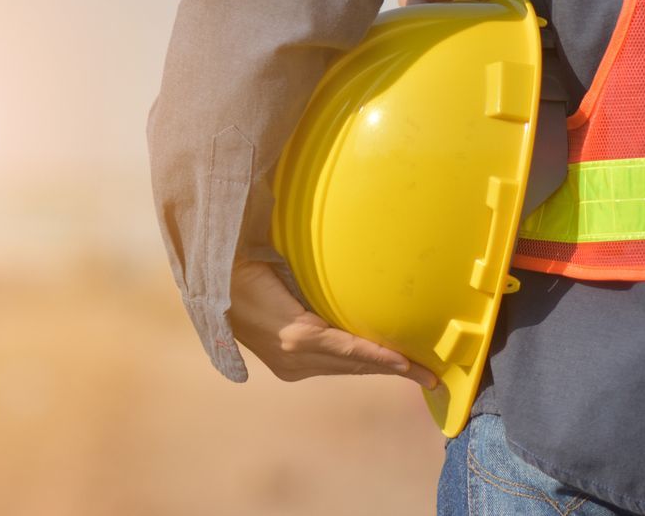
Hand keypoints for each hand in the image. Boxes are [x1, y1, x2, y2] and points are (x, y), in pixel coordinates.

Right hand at [229, 260, 436, 387]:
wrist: (214, 287)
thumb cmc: (252, 267)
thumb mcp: (287, 272)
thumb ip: (321, 284)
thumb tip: (363, 280)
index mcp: (295, 335)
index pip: (350, 350)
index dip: (383, 358)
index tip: (412, 366)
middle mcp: (294, 358)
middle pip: (353, 366)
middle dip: (392, 370)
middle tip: (430, 377)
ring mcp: (290, 366)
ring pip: (344, 369)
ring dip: (377, 368)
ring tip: (413, 371)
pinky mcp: (288, 366)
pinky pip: (331, 365)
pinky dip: (357, 362)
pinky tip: (378, 360)